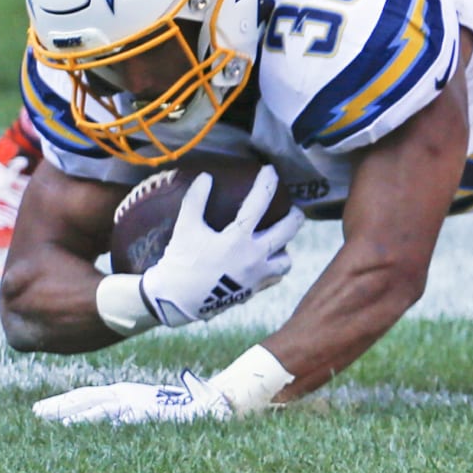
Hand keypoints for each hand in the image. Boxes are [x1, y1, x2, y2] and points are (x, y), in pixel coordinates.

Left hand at [32, 370, 230, 425]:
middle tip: (34, 413)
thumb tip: (115, 421)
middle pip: (86, 398)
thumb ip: (132, 411)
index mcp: (126, 393)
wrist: (212, 405)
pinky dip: (95, 419)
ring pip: (96, 406)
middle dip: (59, 405)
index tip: (42, 409)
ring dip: (72, 412)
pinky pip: (115, 416)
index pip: (88, 396)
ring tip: (49, 419)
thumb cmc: (183, 407)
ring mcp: (135, 402)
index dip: (65, 401)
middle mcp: (127, 394)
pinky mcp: (144, 411)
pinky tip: (76, 425)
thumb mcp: (151, 407)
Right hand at [137, 166, 302, 326]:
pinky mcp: (252, 291)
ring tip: (278, 240)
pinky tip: (265, 261)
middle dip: (295, 215)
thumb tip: (206, 176)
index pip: (259, 203)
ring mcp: (255, 277)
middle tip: (293, 209)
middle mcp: (253, 257)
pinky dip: (274, 268)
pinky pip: (274, 278)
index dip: (267, 183)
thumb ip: (195, 200)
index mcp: (237, 239)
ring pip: (286, 260)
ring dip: (285, 248)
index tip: (271, 170)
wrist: (176, 301)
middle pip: (288, 230)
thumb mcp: (185, 228)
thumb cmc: (180, 261)